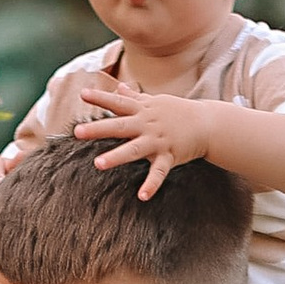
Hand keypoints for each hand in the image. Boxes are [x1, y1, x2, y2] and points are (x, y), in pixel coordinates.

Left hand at [73, 74, 210, 201]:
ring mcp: (158, 141)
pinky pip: (159, 172)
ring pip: (134, 149)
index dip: (100, 98)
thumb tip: (119, 86)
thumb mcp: (155, 101)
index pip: (118, 102)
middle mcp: (147, 124)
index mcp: (142, 110)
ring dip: (116, 157)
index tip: (82, 94)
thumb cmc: (177, 112)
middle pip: (120, 126)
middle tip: (78, 132)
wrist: (206, 123)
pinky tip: (142, 196)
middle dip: (98, 129)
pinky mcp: (169, 156)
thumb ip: (134, 97)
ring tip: (98, 164)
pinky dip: (151, 184)